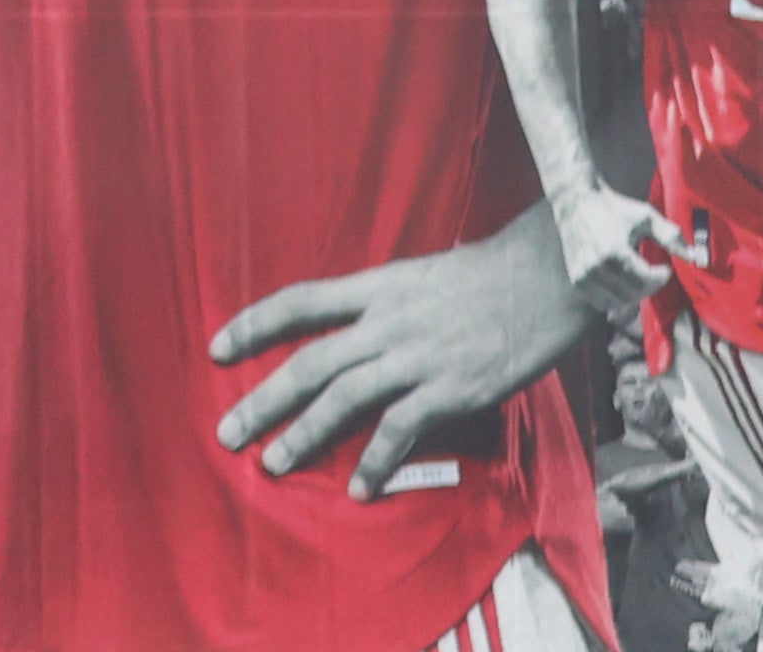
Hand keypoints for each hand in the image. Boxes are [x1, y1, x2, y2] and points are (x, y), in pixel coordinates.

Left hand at [210, 207, 588, 496]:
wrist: (546, 277)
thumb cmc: (487, 275)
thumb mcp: (419, 273)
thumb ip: (383, 301)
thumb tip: (356, 323)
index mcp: (374, 286)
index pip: (298, 302)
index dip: (253, 324)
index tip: (216, 348)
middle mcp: (385, 321)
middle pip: (309, 362)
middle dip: (263, 399)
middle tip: (227, 432)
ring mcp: (415, 357)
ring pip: (343, 398)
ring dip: (304, 434)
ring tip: (272, 464)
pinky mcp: (450, 388)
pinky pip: (401, 430)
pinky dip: (375, 460)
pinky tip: (358, 489)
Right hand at [544, 176, 679, 317]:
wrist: (575, 201)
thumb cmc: (614, 208)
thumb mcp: (645, 217)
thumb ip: (671, 237)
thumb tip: (698, 257)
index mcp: (614, 252)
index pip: (646, 281)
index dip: (661, 277)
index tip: (664, 267)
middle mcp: (596, 267)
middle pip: (634, 293)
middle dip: (650, 286)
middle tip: (653, 273)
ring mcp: (583, 275)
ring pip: (619, 301)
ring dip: (634, 294)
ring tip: (638, 278)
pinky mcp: (577, 279)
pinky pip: (601, 302)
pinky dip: (615, 298)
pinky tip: (622, 283)